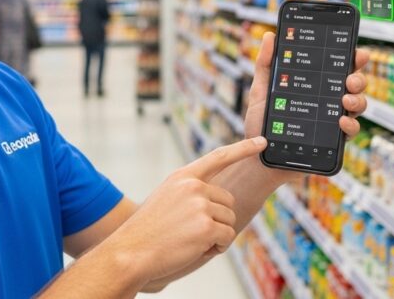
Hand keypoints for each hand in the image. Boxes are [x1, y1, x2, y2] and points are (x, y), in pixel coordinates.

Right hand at [102, 137, 266, 284]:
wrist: (131, 251)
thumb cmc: (147, 229)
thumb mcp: (166, 197)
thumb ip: (190, 191)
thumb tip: (217, 198)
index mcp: (183, 177)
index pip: (219, 157)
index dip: (243, 148)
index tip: (261, 141)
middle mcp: (193, 186)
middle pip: (228, 201)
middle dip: (218, 218)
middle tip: (192, 230)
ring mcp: (200, 205)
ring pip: (229, 220)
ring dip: (217, 234)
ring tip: (190, 239)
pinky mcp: (206, 226)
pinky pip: (227, 237)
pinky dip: (217, 246)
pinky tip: (195, 248)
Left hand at [243, 31, 369, 179]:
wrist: (258, 158)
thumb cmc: (261, 124)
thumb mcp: (260, 91)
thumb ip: (266, 64)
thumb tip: (270, 35)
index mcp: (315, 85)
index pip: (338, 67)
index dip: (352, 58)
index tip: (357, 52)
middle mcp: (328, 100)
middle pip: (354, 84)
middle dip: (358, 78)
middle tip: (349, 79)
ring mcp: (333, 120)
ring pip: (358, 105)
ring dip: (357, 100)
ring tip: (345, 100)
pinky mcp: (333, 141)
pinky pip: (351, 130)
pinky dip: (350, 124)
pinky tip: (341, 121)